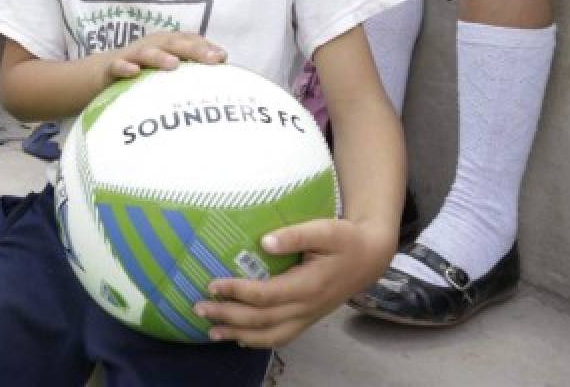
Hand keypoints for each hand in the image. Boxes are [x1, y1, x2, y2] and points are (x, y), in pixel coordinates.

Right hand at [105, 32, 225, 79]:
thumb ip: (190, 67)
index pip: (189, 40)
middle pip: (173, 43)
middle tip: (211, 60)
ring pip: (147, 53)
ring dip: (160, 57)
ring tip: (175, 64)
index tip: (222, 59)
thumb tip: (220, 69)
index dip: (206, 47)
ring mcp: (131, 55)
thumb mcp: (165, 68)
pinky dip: (126, 68)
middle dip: (193, 49)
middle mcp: (151, 46)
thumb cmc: (142, 71)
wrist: (100, 73)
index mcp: (166, 44)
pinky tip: (135, 73)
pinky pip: (119, 67)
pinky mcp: (112, 68)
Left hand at [193, 218, 393, 347]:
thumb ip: (296, 235)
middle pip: (261, 320)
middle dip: (228, 316)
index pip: (266, 295)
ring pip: (270, 336)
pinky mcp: (307, 319)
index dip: (238, 292)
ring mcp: (308, 317)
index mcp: (309, 285)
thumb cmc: (346, 240)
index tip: (213, 284)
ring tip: (211, 331)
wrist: (370, 258)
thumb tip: (265, 242)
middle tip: (199, 307)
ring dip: (238, 334)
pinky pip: (281, 337)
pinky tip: (238, 337)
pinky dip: (257, 341)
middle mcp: (307, 307)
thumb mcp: (326, 229)